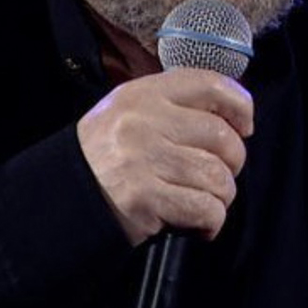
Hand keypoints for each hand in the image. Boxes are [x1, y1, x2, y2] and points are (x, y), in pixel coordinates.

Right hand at [77, 68, 253, 245]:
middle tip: (217, 175)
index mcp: (142, 94)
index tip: (245, 125)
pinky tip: (197, 223)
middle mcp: (143, 122)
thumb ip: (173, 107)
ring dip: (219, 197)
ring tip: (202, 201)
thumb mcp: (129, 114)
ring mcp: (143, 159)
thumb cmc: (106, 158)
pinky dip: (210, 221)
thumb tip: (231, 115)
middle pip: (222, 137)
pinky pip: (206, 208)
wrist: (62, 198)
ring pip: (217, 177)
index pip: (208, 84)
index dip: (239, 105)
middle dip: (231, 163)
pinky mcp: (145, 197)